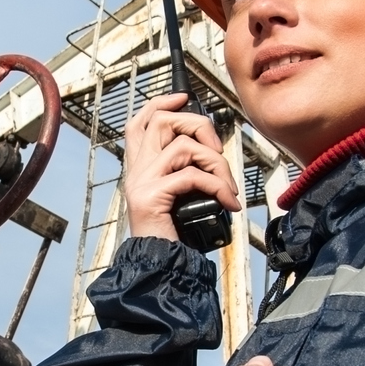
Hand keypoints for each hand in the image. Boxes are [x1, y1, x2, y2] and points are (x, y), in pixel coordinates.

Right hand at [123, 92, 241, 243]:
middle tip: (217, 150)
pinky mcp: (151, 197)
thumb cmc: (172, 234)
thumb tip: (211, 151)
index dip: (161, 103)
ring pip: (182, 146)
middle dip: (198, 126)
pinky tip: (228, 202)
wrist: (158, 267)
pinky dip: (217, 186)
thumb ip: (183, 172)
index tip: (184, 98)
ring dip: (215, 163)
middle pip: (162, 122)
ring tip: (228, 186)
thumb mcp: (177, 196)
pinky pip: (191, 176)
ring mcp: (141, 183)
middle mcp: (135, 172)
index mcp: (139, 169)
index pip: (139, 122)